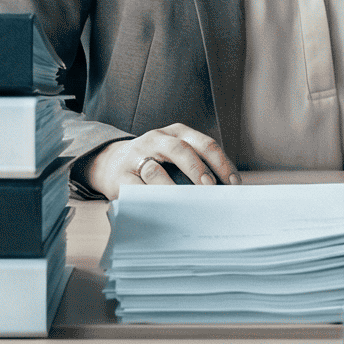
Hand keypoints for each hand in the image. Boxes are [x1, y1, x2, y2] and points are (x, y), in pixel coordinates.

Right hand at [85, 125, 239, 197]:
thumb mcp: (176, 155)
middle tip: (210, 189)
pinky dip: (150, 199)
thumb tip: (227, 192)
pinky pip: (135, 188)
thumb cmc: (155, 162)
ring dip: (173, 188)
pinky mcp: (120, 176)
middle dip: (198, 169)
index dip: (221, 164)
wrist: (110, 163)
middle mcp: (156, 140)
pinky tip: (163, 210)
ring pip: (155, 169)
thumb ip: (198, 167)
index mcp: (177, 133)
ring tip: (187, 204)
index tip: (233, 185)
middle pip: (180, 150)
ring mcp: (136, 156)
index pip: (204, 144)